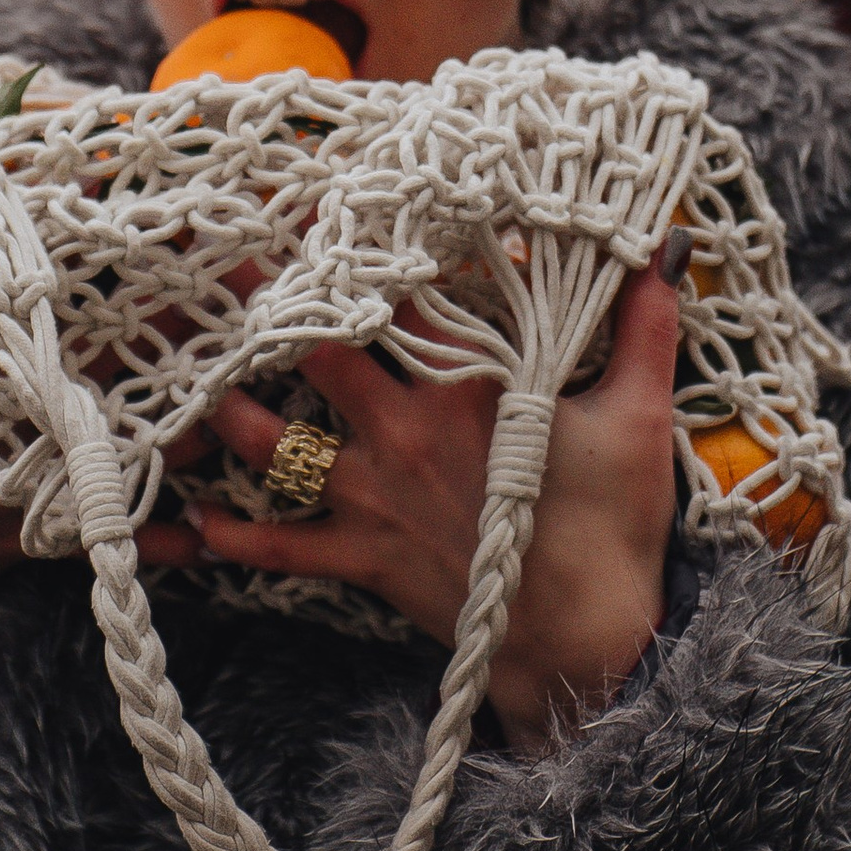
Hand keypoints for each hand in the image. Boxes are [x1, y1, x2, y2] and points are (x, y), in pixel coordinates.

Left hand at [188, 251, 681, 747]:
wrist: (586, 647)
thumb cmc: (613, 530)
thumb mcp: (640, 415)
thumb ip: (645, 324)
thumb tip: (662, 247)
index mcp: (466, 386)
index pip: (398, 295)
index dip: (358, 246)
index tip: (318, 203)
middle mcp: (405, 431)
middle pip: (318, 352)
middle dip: (268, 308)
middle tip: (221, 263)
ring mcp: (377, 497)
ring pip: (277, 444)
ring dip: (229, 412)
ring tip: (188, 375)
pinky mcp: (366, 559)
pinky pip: (286, 548)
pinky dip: (241, 537)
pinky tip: (198, 522)